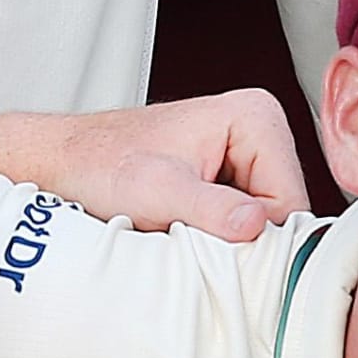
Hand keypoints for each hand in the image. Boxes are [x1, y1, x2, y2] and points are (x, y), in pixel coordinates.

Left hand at [55, 89, 310, 240]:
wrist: (68, 163)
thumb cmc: (101, 164)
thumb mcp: (156, 190)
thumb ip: (209, 208)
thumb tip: (256, 225)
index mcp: (255, 117)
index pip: (290, 202)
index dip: (254, 234)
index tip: (210, 240)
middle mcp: (259, 130)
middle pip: (281, 214)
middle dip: (239, 237)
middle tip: (188, 233)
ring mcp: (246, 154)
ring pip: (262, 224)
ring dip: (225, 239)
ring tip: (181, 227)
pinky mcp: (230, 177)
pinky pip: (241, 223)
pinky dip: (215, 236)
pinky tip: (183, 226)